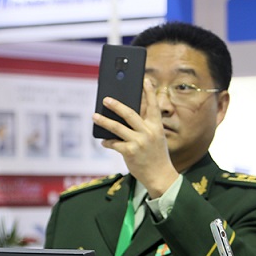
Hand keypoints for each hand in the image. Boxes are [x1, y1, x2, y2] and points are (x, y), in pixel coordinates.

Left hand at [93, 79, 178, 197]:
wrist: (160, 176)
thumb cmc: (156, 156)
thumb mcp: (156, 139)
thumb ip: (145, 127)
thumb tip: (125, 117)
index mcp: (156, 127)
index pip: (153, 106)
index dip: (149, 92)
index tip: (145, 80)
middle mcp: (148, 132)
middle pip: (129, 114)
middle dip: (116, 105)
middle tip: (106, 99)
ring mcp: (139, 142)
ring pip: (117, 127)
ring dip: (104, 121)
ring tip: (94, 116)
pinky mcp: (130, 152)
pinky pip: (114, 143)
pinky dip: (108, 142)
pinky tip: (104, 141)